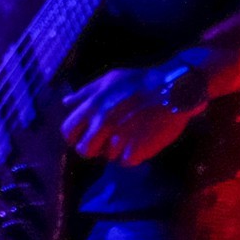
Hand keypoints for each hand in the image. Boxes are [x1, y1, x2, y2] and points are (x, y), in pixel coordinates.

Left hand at [60, 65, 202, 165]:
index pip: (68, 131)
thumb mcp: (110, 78)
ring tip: (129, 136)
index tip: (84, 135)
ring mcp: (120, 138)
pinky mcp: (137, 150)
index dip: (74, 136)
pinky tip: (140, 142)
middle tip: (106, 142)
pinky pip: (127, 161)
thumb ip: (86, 92)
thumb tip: (66, 102)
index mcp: (93, 106)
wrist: (173, 88)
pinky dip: (132, 155)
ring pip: (107, 156)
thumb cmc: (141, 81)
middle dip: (93, 148)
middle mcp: (103, 124)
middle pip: (84, 150)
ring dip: (116, 150)